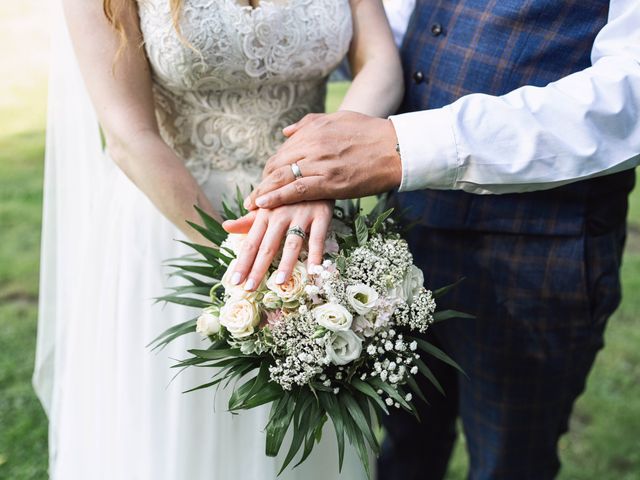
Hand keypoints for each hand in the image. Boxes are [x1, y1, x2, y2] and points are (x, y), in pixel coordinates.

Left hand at [222, 201, 333, 290]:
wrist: (310, 171)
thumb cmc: (286, 195)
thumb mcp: (267, 206)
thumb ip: (248, 220)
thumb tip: (225, 226)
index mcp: (264, 215)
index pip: (250, 244)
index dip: (242, 263)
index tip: (234, 282)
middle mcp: (280, 215)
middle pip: (267, 246)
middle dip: (258, 269)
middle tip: (250, 289)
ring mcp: (301, 215)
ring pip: (292, 243)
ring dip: (286, 263)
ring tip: (278, 283)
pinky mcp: (321, 214)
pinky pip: (318, 237)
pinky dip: (316, 254)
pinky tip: (313, 270)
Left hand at [244, 111, 401, 209]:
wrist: (397, 148)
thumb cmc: (372, 133)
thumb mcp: (339, 119)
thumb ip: (310, 123)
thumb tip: (286, 131)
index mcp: (314, 130)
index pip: (283, 151)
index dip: (271, 168)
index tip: (265, 180)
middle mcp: (313, 145)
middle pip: (278, 164)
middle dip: (264, 182)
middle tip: (254, 196)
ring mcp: (320, 163)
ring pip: (282, 177)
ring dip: (264, 192)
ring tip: (252, 204)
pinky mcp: (330, 182)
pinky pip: (297, 190)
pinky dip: (277, 197)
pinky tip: (264, 204)